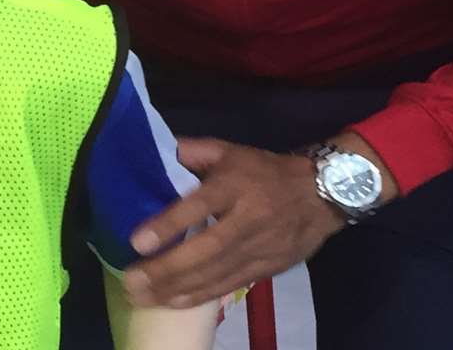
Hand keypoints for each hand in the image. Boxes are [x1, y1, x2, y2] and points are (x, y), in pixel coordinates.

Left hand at [123, 131, 398, 308]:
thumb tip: (158, 152)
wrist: (320, 194)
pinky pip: (228, 285)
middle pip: (205, 248)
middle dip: (166, 269)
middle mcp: (246, 218)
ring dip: (175, 288)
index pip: (200, 206)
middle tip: (132, 281)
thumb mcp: (231, 151)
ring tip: (141, 296)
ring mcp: (257, 247)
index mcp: (235, 184)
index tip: (137, 242)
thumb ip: (194, 151)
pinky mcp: (265, 268)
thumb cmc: (265, 171)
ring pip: (214, 273)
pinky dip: (199, 296)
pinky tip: (172, 302)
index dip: (169, 225)